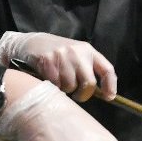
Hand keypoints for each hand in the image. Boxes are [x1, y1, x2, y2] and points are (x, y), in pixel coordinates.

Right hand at [0, 31, 116, 101]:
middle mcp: (78, 52)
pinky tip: (49, 78)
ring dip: (65, 89)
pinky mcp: (48, 61)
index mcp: (88, 50)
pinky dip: (53, 86)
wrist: (31, 43)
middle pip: (89, 83)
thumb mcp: (76, 55)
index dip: (110, 85)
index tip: (109, 97)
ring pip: (70, 86)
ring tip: (59, 81)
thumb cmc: (57, 54)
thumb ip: (87, 70)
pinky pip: (56, 85)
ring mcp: (62, 56)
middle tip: (77, 95)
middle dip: (83, 94)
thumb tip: (100, 93)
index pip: (106, 69)